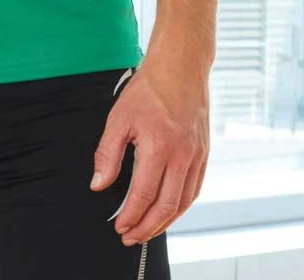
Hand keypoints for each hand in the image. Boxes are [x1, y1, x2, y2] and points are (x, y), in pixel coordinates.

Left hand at [89, 44, 210, 245]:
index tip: (119, 226)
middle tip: (131, 237)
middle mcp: (182, 154)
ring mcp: (197, 155)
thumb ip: (108, 154)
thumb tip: (99, 183)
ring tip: (148, 230)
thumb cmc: (149, 88)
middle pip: (166, 205)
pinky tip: (169, 210)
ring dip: (165, 222)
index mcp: (159, 145)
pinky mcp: (204, 153)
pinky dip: (182, 206)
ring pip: (183, 202)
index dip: (131, 215)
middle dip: (147, 227)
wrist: (181, 66)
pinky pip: (195, 189)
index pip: (144, 194)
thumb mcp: (119, 117)